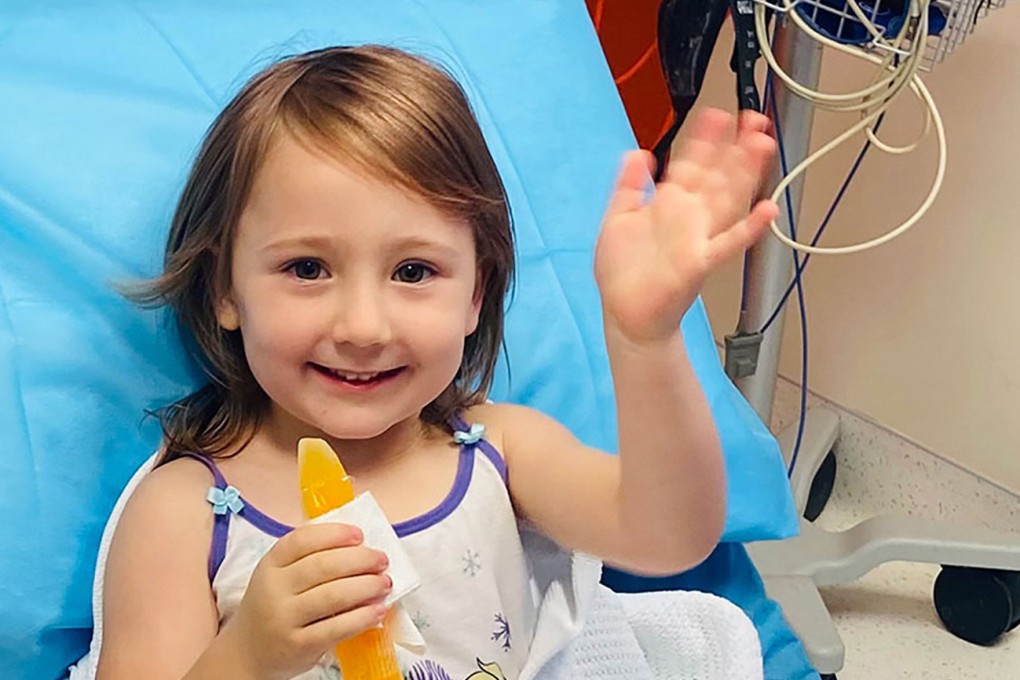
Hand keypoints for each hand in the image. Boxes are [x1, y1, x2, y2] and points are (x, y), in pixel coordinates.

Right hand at [219, 523, 390, 679]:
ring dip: (366, 586)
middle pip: (323, 566)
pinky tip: (377, 611)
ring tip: (384, 583)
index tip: (360, 535)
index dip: (335, 534)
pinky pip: (336, 628)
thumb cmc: (273, 606)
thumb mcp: (279, 576)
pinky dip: (362, 617)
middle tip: (382, 560)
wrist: (248, 653)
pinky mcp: (298, 646)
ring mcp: (284, 618)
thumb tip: (360, 547)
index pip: (303, 540)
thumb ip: (309, 559)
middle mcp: (274, 589)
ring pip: (333, 595)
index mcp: (271, 564)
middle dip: (360, 559)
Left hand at [594, 109, 778, 343]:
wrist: (625, 313)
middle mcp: (688, 217)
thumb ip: (628, 186)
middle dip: (734, 147)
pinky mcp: (699, 262)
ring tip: (763, 146)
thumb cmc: (623, 272)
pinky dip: (748, 229)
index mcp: (669, 204)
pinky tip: (767, 211)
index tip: (717, 115)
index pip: (692, 163)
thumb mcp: (617, 219)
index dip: (704, 139)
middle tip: (753, 118)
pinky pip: (728, 243)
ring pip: (728, 199)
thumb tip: (639, 153)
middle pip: (717, 174)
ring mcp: (697, 238)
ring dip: (746, 174)